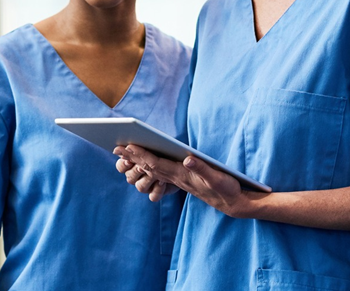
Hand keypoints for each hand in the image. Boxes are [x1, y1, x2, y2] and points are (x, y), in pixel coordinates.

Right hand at [114, 145, 177, 201]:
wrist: (179, 162)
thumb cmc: (165, 150)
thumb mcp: (155, 145)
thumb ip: (142, 146)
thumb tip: (125, 147)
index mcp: (131, 163)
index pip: (121, 166)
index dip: (123, 163)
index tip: (128, 159)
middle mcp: (137, 176)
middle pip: (130, 177)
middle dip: (135, 171)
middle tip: (141, 167)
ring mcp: (147, 186)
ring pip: (140, 187)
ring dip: (147, 180)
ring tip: (154, 173)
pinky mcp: (157, 193)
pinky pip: (153, 196)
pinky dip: (158, 190)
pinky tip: (163, 182)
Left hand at [115, 144, 253, 217]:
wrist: (234, 204)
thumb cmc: (227, 189)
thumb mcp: (218, 178)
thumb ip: (202, 168)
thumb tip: (187, 159)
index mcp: (182, 176)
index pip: (156, 164)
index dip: (141, 155)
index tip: (126, 146)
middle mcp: (177, 179)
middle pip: (150, 167)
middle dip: (133, 157)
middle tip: (115, 147)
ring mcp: (179, 181)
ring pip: (154, 170)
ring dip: (139, 161)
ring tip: (125, 153)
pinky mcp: (184, 181)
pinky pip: (162, 173)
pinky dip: (151, 165)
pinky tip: (145, 162)